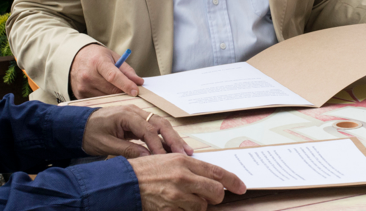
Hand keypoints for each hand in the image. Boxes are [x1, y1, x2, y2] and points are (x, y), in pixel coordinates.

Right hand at [70, 43, 143, 98]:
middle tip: (129, 89)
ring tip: (114, 87)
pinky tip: (104, 90)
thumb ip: (127, 70)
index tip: (136, 91)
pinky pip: (98, 100)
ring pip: (106, 97)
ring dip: (114, 95)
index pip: (113, 76)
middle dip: (123, 91)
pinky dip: (105, 97)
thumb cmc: (97, 57)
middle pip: (111, 89)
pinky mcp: (79, 94)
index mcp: (98, 62)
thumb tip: (139, 82)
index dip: (126, 85)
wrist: (75, 58)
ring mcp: (83, 86)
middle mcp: (88, 75)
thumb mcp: (113, 57)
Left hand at [82, 105, 192, 157]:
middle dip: (173, 139)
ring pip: (160, 125)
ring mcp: (137, 114)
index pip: (148, 130)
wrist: (79, 125)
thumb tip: (147, 156)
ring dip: (172, 137)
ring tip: (185, 151)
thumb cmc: (89, 133)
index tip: (166, 159)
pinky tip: (171, 148)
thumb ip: (127, 149)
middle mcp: (135, 111)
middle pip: (160, 123)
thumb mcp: (105, 145)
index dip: (158, 145)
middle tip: (185, 153)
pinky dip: (164, 137)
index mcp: (126, 115)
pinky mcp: (137, 121)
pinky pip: (154, 128)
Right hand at [130, 153, 245, 210]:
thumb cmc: (145, 170)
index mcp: (184, 162)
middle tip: (210, 195)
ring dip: (197, 204)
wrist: (124, 183)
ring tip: (184, 198)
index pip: (217, 172)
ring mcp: (176, 195)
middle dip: (216, 196)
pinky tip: (175, 204)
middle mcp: (183, 178)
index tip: (241, 187)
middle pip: (215, 192)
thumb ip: (189, 166)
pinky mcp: (170, 209)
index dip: (233, 181)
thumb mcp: (168, 159)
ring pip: (202, 206)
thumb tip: (210, 175)